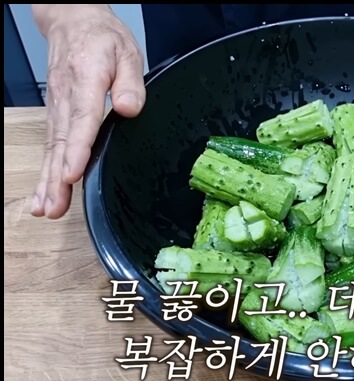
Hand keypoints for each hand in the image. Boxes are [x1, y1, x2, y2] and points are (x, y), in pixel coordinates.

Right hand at [30, 4, 145, 218]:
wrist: (73, 21)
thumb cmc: (103, 38)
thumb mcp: (128, 52)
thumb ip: (131, 82)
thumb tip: (131, 109)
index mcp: (86, 80)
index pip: (82, 119)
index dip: (78, 148)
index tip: (73, 172)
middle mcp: (66, 97)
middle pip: (61, 141)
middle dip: (57, 176)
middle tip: (56, 205)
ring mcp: (57, 107)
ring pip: (51, 148)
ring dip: (48, 180)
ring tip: (47, 208)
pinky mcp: (55, 114)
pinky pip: (49, 146)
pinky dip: (45, 171)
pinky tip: (43, 194)